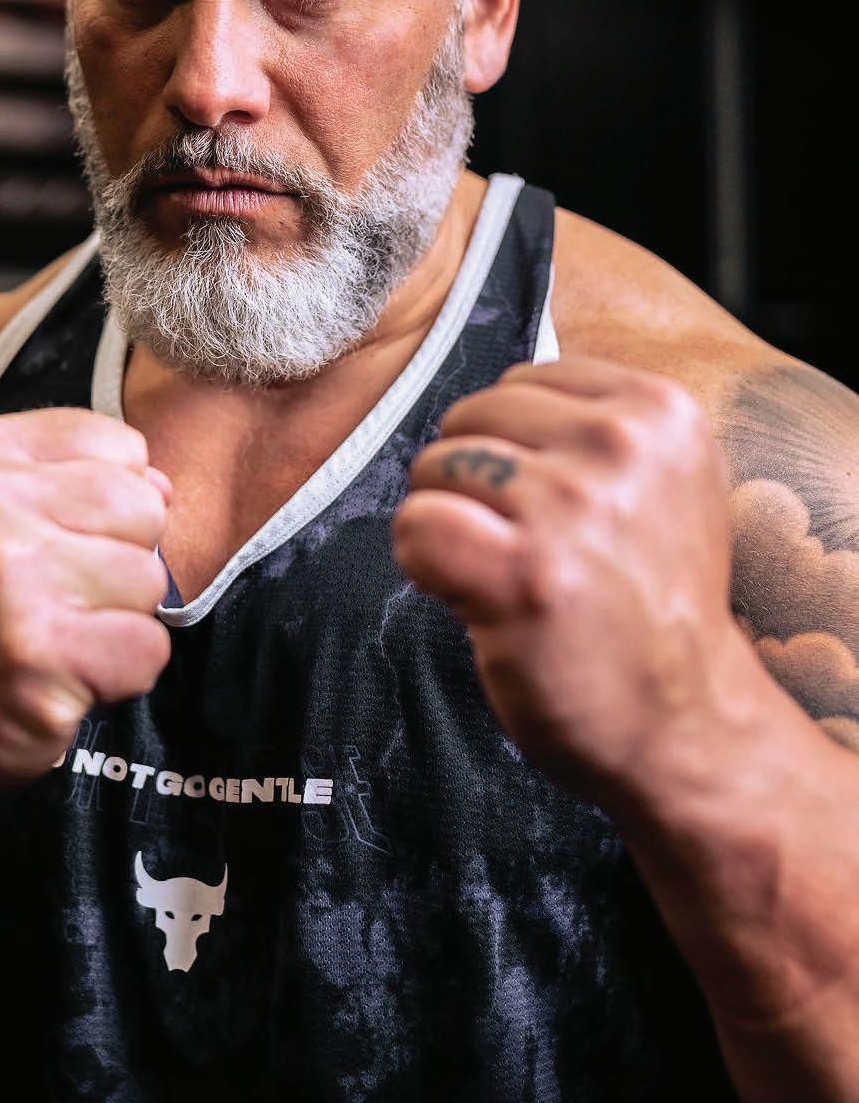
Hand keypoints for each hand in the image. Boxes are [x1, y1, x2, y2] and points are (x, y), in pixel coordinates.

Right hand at [0, 407, 171, 798]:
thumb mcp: (1, 507)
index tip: (56, 540)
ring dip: (121, 621)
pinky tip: (64, 675)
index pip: (122, 447)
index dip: (113, 503)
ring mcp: (9, 580)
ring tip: (58, 635)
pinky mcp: (36, 654)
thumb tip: (165, 488)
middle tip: (60, 597)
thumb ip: (86, 476)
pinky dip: (123, 674)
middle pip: (146, 509)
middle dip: (124, 561)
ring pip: (151, 581)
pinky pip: (148, 649)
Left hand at [391, 357, 745, 807]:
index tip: (552, 508)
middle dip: (475, 480)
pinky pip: (417, 524)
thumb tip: (486, 397)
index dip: (513, 446)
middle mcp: (621, 445)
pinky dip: (421, 561)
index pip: (521, 380)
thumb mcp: (660, 482)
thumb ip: (590, 423)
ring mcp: (571, 507)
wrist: (686, 722)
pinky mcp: (524, 574)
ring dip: (450, 521)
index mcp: (659, 409)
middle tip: (523, 546)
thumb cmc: (649, 601)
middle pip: (471, 417)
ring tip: (504, 571)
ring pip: (436, 467)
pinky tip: (469, 593)